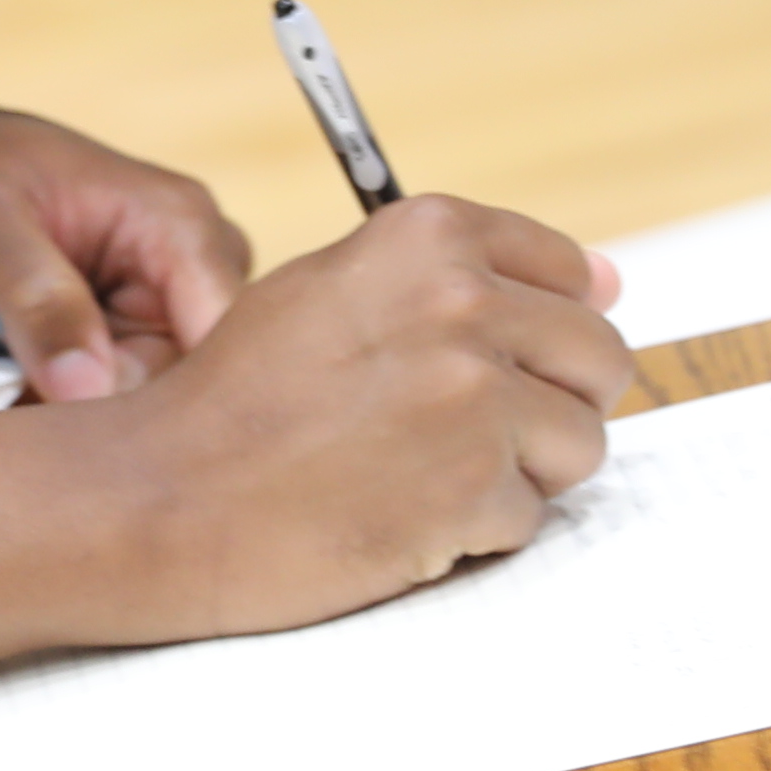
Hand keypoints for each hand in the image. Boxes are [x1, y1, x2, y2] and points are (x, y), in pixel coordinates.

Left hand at [0, 79, 244, 403]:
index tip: (73, 421)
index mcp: (178, 222)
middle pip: (184, 384)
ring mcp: (158, 304)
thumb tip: (89, 388)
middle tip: (15, 401)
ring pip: (146, 401)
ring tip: (4, 385)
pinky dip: (61, 406)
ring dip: (75, 413)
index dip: (160, 399)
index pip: (218, 340)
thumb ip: (35, 298)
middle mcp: (189, 266)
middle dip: (102, 411)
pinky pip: (111, 396)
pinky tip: (12, 390)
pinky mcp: (122, 334)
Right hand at [96, 194, 632, 633]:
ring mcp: (475, 397)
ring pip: (581, 443)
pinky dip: (474, 533)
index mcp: (430, 236)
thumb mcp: (333, 290)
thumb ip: (457, 274)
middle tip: (459, 435)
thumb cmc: (239, 399)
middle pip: (597, 359)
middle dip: (546, 405)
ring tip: (422, 475)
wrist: (163, 497)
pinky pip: (530, 518)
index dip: (540, 331)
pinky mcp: (476, 489)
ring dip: (517, 474)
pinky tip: (398, 516)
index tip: (498, 362)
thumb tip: (607, 281)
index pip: (572, 273)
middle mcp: (463, 301)